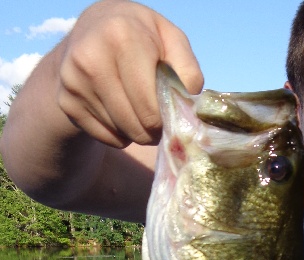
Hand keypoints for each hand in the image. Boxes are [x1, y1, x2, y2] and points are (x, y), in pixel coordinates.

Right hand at [56, 0, 202, 147]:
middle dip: (153, 129)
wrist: (94, 29)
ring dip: (137, 131)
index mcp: (122, 37)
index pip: (149, 107)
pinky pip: (105, 138)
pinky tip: (120, 111)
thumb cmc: (142, 37)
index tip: (168, 111)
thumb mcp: (172, 40)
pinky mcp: (66, 102)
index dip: (165, 119)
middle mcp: (91, 58)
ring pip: (121, 134)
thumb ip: (188, 73)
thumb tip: (188, 112)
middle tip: (157, 117)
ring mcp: (74, 81)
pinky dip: (119, 134)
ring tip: (138, 108)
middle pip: (136, 125)